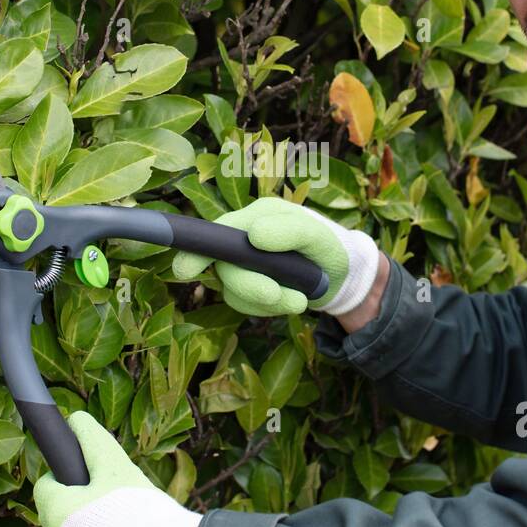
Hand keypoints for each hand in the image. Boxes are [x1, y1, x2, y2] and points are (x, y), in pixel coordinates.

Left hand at [34, 411, 201, 526]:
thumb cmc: (144, 510)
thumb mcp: (116, 464)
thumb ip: (91, 439)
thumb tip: (75, 419)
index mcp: (57, 512)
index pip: (45, 487)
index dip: (65, 478)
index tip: (88, 480)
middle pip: (58, 518)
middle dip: (79, 508)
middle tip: (112, 505)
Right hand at [171, 197, 380, 317]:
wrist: (342, 276)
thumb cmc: (330, 247)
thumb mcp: (317, 236)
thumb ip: (289, 232)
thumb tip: (253, 235)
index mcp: (256, 217)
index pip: (216, 232)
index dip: (196, 250)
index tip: (184, 270)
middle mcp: (244, 239)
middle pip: (225, 268)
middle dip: (250, 286)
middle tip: (277, 296)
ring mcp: (244, 265)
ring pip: (234, 291)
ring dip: (267, 302)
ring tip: (300, 299)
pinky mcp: (249, 288)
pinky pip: (246, 306)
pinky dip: (269, 309)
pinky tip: (290, 300)